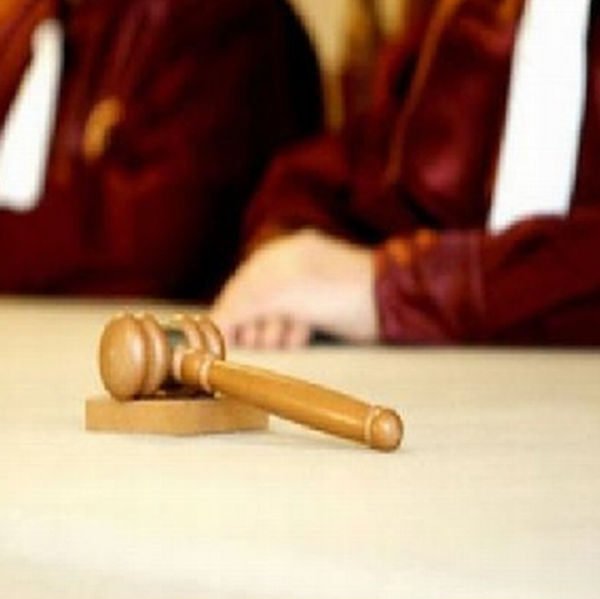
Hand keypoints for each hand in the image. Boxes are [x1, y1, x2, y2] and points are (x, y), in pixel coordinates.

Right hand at [211, 229, 377, 348]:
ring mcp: (304, 289)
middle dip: (252, 326)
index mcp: (276, 255)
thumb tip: (212, 325)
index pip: (238, 287)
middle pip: (253, 304)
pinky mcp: (319, 309)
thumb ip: (243, 306)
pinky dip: (290, 334)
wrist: (386, 302)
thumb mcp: (280, 294)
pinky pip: (291, 324)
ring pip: (272, 317)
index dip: (226, 316)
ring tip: (282, 338)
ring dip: (271, 332)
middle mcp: (287, 269)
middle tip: (254, 343)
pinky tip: (298, 338)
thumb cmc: (335, 289)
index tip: (215, 342)